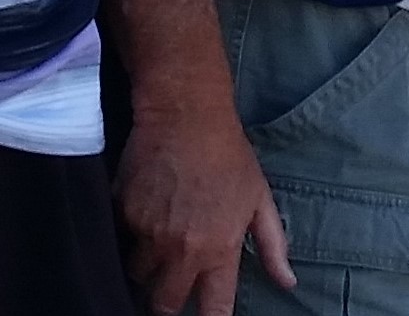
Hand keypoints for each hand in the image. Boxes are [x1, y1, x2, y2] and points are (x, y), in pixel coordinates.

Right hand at [116, 100, 294, 315]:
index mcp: (219, 249)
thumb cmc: (229, 155)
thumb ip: (272, 246)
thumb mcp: (260, 199)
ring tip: (156, 248)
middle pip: (164, 303)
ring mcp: (148, 232)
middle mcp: (182, 249)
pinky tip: (143, 214)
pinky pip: (121, 238)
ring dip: (146, 269)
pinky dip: (129, 234)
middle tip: (170, 289)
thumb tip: (287, 282)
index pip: (212, 310)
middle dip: (167, 303)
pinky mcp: (123, 212)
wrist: (185, 114)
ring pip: (137, 274)